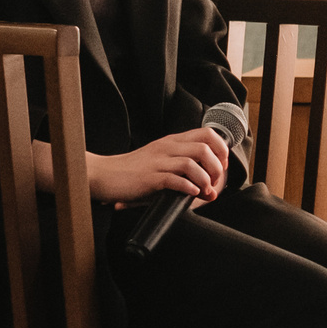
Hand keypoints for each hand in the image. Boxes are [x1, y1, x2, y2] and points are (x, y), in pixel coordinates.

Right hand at [88, 126, 228, 205]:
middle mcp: (167, 148)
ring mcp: (158, 162)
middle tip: (215, 182)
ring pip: (192, 163)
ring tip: (204, 190)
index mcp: (172, 141)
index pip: (207, 134)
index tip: (221, 166)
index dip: (221, 149)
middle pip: (204, 148)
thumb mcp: (162, 165)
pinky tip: (191, 193)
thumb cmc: (134, 172)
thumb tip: (211, 192)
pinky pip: (175, 179)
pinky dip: (188, 187)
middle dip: (217, 167)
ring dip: (205, 179)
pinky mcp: (149, 177)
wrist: (104, 175)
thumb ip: (186, 175)